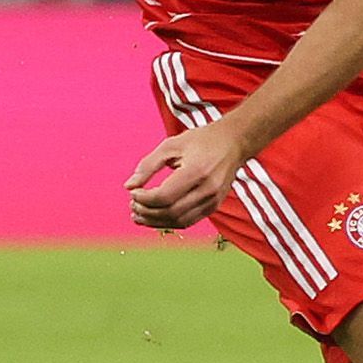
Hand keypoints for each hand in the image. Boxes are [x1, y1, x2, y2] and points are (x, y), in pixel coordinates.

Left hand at [126, 120, 250, 232]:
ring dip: (156, 221)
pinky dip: (169, 222)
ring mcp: (213, 200)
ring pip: (179, 221)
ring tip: (139, 214)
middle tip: (133, 204)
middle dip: (147, 212)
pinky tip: (155, 216)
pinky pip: (188, 221)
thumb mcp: (170, 145)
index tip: (133, 192)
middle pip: (170, 212)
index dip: (144, 199)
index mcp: (197, 172)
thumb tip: (128, 186)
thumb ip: (148, 165)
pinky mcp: (214, 206)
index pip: (164, 197)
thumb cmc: (201, 140)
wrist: (234, 143)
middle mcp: (208, 190)